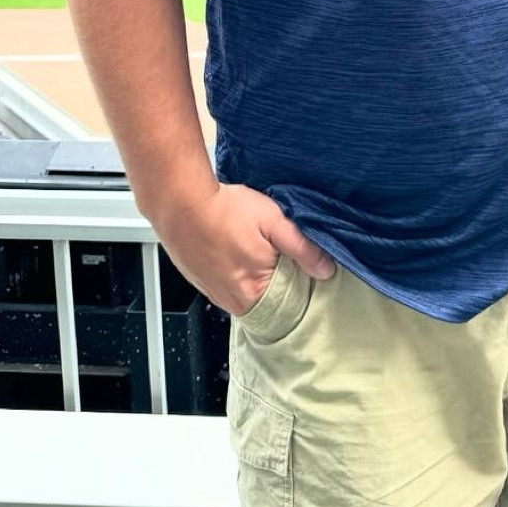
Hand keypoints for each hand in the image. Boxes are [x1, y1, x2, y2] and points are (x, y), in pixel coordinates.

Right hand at [149, 178, 333, 316]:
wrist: (181, 202)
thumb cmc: (225, 209)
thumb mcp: (274, 221)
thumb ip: (302, 248)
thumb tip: (326, 270)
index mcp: (255, 291)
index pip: (290, 304)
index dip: (300, 284)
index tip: (302, 266)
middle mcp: (234, 301)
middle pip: (269, 302)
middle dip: (279, 282)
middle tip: (277, 254)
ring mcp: (215, 293)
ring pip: (248, 296)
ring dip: (257, 279)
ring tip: (255, 251)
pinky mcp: (202, 284)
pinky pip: (229, 289)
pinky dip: (237, 275)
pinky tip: (238, 253)